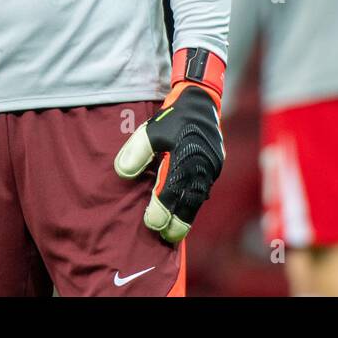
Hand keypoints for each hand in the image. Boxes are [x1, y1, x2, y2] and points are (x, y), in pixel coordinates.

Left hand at [114, 49, 225, 242]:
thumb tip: (123, 173)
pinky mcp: (214, 168)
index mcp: (186, 157)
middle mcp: (202, 166)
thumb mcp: (150, 130)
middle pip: (190, 202)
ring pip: (198, 199)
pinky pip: (202, 191)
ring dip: (186, 217)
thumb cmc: (173, 117)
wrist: (201, 101)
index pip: (173, 191)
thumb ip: (136, 152)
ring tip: (173, 233)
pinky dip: (192, 205)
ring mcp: (211, 169)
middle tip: (164, 236)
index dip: (162, 210)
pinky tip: (182, 213)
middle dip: (177, 222)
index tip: (150, 223)